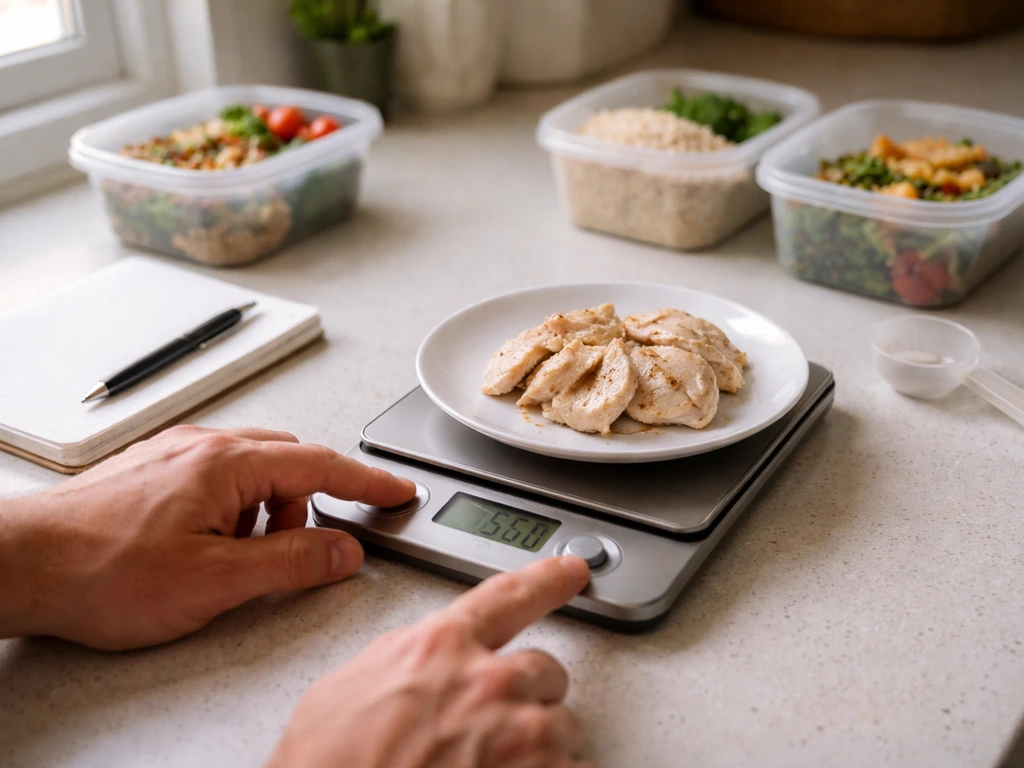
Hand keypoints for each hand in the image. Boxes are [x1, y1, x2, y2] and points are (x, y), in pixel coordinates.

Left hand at [0, 425, 414, 649]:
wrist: (19, 564)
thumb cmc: (101, 571)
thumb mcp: (214, 582)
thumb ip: (291, 564)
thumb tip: (344, 551)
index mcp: (226, 464)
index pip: (322, 464)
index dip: (369, 481)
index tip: (400, 490)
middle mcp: (203, 447)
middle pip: (289, 463)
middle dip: (308, 506)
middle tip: (304, 551)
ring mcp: (175, 455)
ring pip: (252, 472)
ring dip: (266, 514)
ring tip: (236, 562)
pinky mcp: (154, 471)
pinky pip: (218, 479)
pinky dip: (233, 511)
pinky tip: (205, 548)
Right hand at [269, 556, 592, 767]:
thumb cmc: (327, 764)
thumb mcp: (349, 686)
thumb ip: (405, 658)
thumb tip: (422, 658)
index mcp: (441, 647)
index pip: (510, 595)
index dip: (547, 579)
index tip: (572, 570)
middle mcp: (487, 682)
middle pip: (546, 670)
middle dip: (526, 697)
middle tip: (494, 728)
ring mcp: (517, 735)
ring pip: (562, 728)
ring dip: (539, 749)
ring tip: (494, 766)